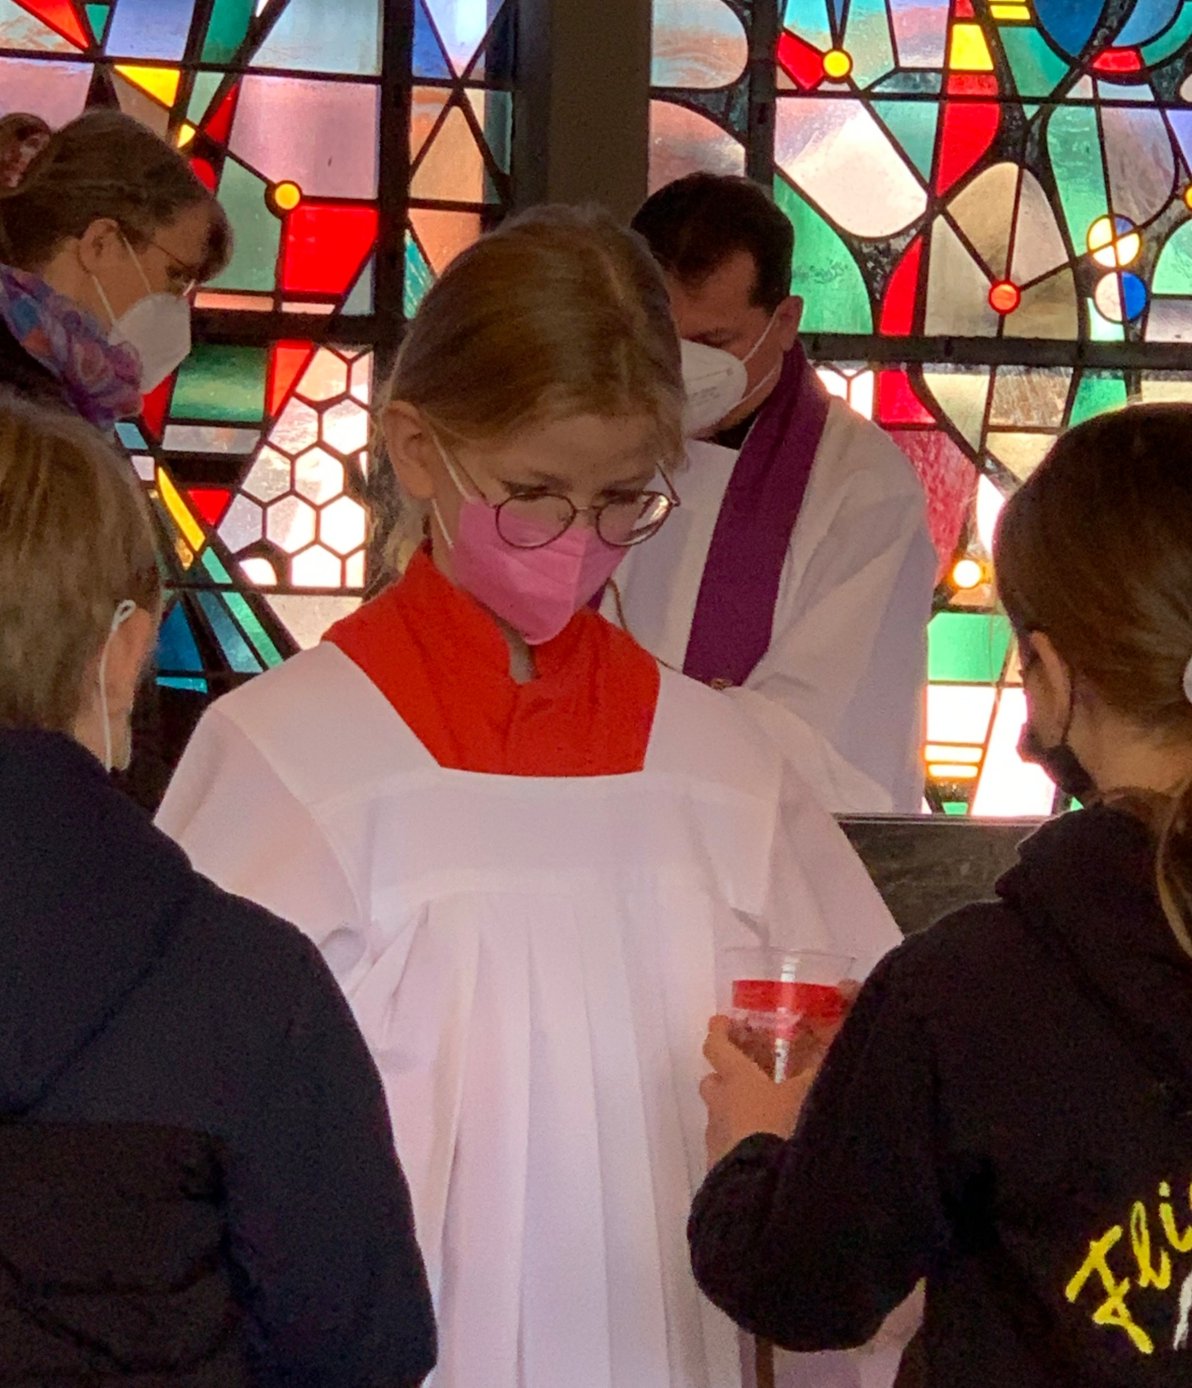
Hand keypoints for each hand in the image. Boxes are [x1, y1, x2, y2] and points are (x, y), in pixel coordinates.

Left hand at [699, 987, 856, 1168]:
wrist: (761, 1191)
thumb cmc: (784, 1129)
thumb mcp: (809, 1096)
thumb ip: (818, 1074)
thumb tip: (829, 1053)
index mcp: (737, 1079)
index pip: (717, 1046)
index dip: (720, 1031)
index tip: (723, 1021)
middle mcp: (720, 1104)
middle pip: (713, 1081)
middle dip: (726, 1076)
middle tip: (750, 1076)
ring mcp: (716, 1137)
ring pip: (718, 1115)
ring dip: (734, 1112)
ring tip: (763, 1119)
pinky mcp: (717, 1166)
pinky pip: (725, 1145)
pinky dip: (739, 1142)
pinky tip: (762, 1151)